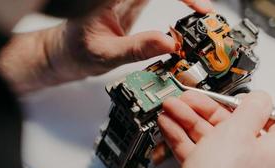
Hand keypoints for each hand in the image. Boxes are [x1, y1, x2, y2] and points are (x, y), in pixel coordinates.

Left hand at [0, 0, 212, 93]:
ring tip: (202, 14)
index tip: (199, 7)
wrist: (69, 53)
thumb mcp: (106, 55)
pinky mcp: (133, 1)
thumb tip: (169, 43)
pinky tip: (191, 10)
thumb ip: (137, 49)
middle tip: (205, 11)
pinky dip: (180, 1)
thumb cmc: (79, 51)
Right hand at [158, 91, 274, 167]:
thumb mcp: (239, 132)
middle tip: (186, 99)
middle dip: (202, 109)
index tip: (230, 99)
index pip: (269, 121)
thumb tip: (259, 97)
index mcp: (271, 150)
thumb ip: (252, 109)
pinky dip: (181, 136)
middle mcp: (251, 160)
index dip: (250, 107)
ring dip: (186, 119)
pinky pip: (196, 149)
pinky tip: (168, 124)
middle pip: (229, 125)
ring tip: (170, 107)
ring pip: (208, 136)